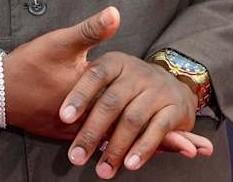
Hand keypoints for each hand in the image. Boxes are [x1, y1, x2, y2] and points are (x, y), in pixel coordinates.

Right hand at [0, 5, 212, 162]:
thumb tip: (116, 12)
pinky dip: (121, 144)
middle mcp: (89, 123)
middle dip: (164, 145)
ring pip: (119, 143)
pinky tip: (133, 145)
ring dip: (147, 147)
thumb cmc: (29, 64)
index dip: (164, 131)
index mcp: (94, 102)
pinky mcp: (68, 131)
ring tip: (178, 151)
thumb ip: (91, 30)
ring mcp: (78, 131)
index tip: (192, 140)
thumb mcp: (60, 42)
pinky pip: (102, 142)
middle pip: (133, 139)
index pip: (136, 122)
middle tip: (196, 150)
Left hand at [59, 8, 211, 176]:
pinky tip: (129, 164)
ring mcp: (157, 89)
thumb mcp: (109, 76)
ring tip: (102, 169)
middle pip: (111, 102)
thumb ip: (88, 89)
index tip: (64, 117)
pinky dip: (142, 149)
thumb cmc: (129, 86)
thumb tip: (58, 114)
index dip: (79, 95)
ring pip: (132, 120)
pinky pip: (157, 130)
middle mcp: (137, 72)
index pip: (95, 75)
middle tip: (75, 157)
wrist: (174, 86)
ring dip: (116, 148)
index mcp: (116, 62)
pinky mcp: (174, 108)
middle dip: (92, 132)